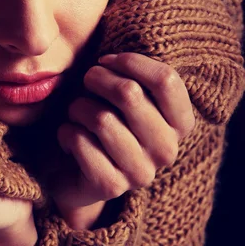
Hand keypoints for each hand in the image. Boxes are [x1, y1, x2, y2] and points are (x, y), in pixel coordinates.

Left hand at [53, 53, 195, 224]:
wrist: (79, 174)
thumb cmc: (105, 119)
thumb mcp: (126, 95)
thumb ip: (132, 75)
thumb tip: (109, 59)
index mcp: (180, 123)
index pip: (166, 80)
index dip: (130, 62)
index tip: (106, 61)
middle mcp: (167, 150)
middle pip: (130, 94)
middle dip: (97, 78)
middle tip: (87, 82)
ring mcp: (141, 172)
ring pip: (101, 118)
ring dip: (78, 107)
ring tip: (77, 112)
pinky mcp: (111, 186)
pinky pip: (80, 141)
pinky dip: (66, 132)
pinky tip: (69, 137)